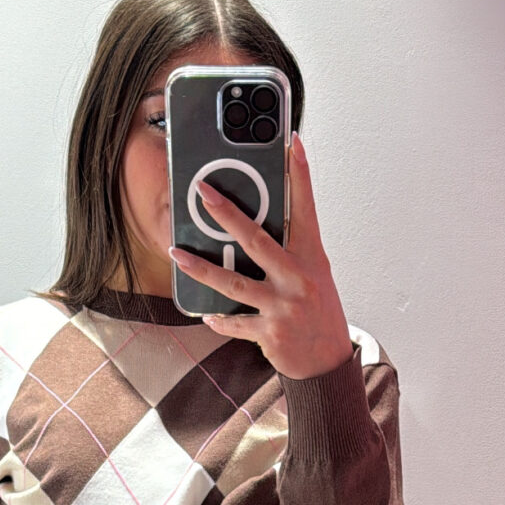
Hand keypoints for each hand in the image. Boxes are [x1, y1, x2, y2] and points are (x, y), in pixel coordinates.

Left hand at [168, 131, 354, 381]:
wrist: (328, 362)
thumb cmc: (319, 313)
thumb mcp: (313, 274)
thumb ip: (290, 251)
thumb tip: (256, 228)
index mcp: (311, 257)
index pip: (306, 208)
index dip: (300, 174)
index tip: (292, 143)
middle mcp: (297, 278)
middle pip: (256, 239)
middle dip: (227, 214)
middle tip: (204, 193)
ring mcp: (282, 306)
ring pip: (233, 283)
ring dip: (201, 268)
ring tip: (176, 254)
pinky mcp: (268, 332)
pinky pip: (234, 322)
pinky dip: (219, 319)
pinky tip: (206, 314)